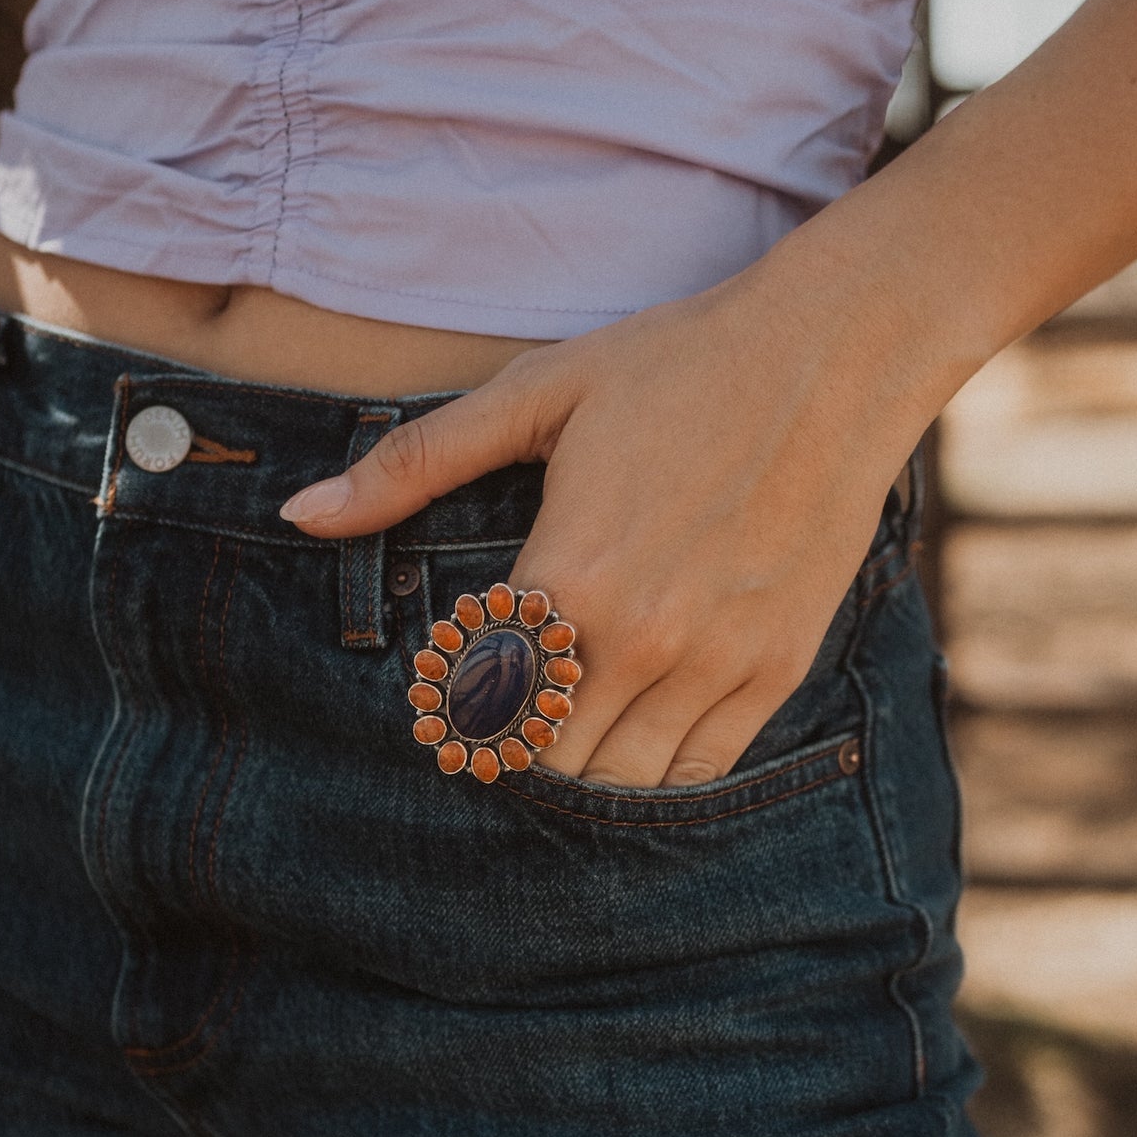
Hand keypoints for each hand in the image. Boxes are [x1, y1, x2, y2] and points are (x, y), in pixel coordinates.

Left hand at [280, 253, 915, 787]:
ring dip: (586, 767)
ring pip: (622, 781)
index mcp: (568, 577)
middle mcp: (640, 638)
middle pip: (547, 759)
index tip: (454, 696)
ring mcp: (715, 662)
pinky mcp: (775, 670)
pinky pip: (701, 769)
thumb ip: (413, 464)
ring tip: (572, 720)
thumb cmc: (677, 365)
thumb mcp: (534, 395)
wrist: (835, 355)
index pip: (480, 706)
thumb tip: (301, 513)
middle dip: (516, 746)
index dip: (457, 713)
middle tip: (510, 712)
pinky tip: (639, 727)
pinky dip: (660, 769)